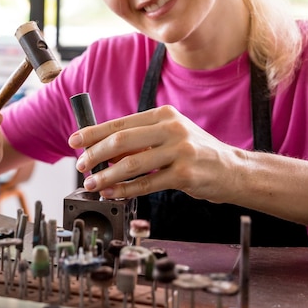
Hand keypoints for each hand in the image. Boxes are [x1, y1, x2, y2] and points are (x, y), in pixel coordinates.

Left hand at [68, 105, 239, 201]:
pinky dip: (125, 190)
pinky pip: (146, 184)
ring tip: (92, 183)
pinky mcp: (185, 174)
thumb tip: (102, 150)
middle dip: (95, 154)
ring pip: (132, 164)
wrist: (232, 169)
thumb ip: (141, 139)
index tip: (75, 141)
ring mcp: (180, 151)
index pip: (120, 122)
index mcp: (164, 115)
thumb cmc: (196, 152)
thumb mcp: (170, 135)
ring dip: (107, 176)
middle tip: (81, 166)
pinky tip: (112, 193)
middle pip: (122, 140)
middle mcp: (172, 128)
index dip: (94, 132)